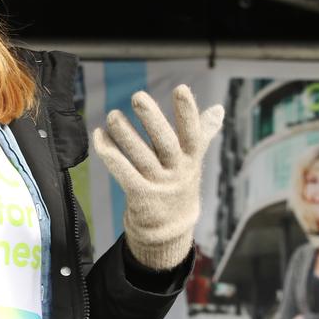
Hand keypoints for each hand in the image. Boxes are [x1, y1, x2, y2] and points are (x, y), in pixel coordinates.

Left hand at [92, 85, 223, 269]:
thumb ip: (202, 133)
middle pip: (165, 143)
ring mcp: (158, 185)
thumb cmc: (179, 184)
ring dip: (125, 134)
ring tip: (113, 115)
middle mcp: (176, 171)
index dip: (188, 113)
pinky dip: (109, 153)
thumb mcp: (193, 160)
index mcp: (191, 159)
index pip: (192, 133)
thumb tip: (219, 108)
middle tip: (138, 96)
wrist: (170, 229)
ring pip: (139, 156)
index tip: (181, 88)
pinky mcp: (139, 196)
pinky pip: (122, 172)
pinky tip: (99, 135)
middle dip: (152, 119)